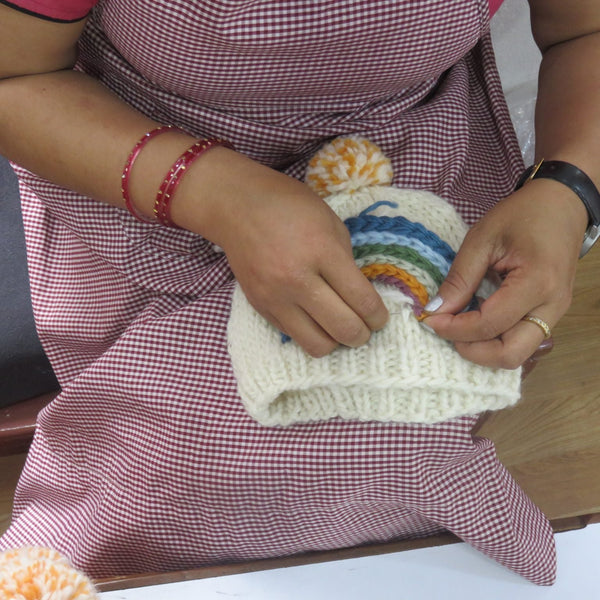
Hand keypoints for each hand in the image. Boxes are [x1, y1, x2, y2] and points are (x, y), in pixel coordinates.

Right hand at [182, 149, 388, 356]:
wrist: (237, 207)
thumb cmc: (290, 206)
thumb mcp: (331, 223)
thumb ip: (347, 261)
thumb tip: (360, 297)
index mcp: (322, 251)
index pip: (362, 301)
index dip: (379, 317)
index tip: (380, 319)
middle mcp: (298, 280)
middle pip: (344, 329)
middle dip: (362, 335)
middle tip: (365, 328)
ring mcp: (276, 297)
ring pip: (317, 345)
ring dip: (335, 341)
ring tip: (338, 328)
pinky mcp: (260, 307)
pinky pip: (293, 336)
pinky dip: (310, 333)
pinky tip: (314, 318)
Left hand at [422, 178, 587, 368]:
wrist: (563, 204)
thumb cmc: (523, 215)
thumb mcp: (481, 239)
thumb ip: (459, 278)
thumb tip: (435, 310)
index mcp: (537, 282)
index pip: (490, 324)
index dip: (455, 328)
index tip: (429, 318)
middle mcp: (552, 306)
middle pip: (509, 354)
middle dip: (471, 350)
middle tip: (445, 330)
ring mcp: (555, 313)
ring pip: (517, 354)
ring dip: (483, 349)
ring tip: (458, 328)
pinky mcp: (551, 314)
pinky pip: (522, 340)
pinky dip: (495, 340)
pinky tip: (475, 324)